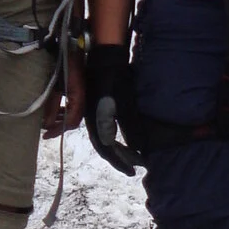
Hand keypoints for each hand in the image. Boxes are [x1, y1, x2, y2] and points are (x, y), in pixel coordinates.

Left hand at [42, 50, 85, 139]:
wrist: (75, 49)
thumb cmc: (65, 65)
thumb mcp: (55, 86)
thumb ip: (52, 105)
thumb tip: (47, 124)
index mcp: (79, 99)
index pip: (71, 122)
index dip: (58, 130)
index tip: (46, 135)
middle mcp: (83, 101)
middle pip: (72, 121)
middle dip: (58, 127)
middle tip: (45, 132)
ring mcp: (82, 97)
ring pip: (73, 115)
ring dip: (60, 120)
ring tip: (47, 122)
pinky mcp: (79, 93)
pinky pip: (72, 107)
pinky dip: (63, 112)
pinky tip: (55, 112)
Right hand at [84, 44, 145, 175]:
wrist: (103, 57)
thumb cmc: (115, 77)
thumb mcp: (125, 101)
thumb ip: (130, 125)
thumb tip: (137, 148)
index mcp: (97, 122)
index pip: (108, 149)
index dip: (120, 162)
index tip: (132, 172)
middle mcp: (91, 121)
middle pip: (104, 147)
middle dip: (118, 159)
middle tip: (132, 168)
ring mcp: (91, 114)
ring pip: (102, 139)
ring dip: (116, 149)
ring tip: (129, 157)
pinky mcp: (94, 107)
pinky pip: (102, 129)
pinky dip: (112, 138)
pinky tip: (119, 138)